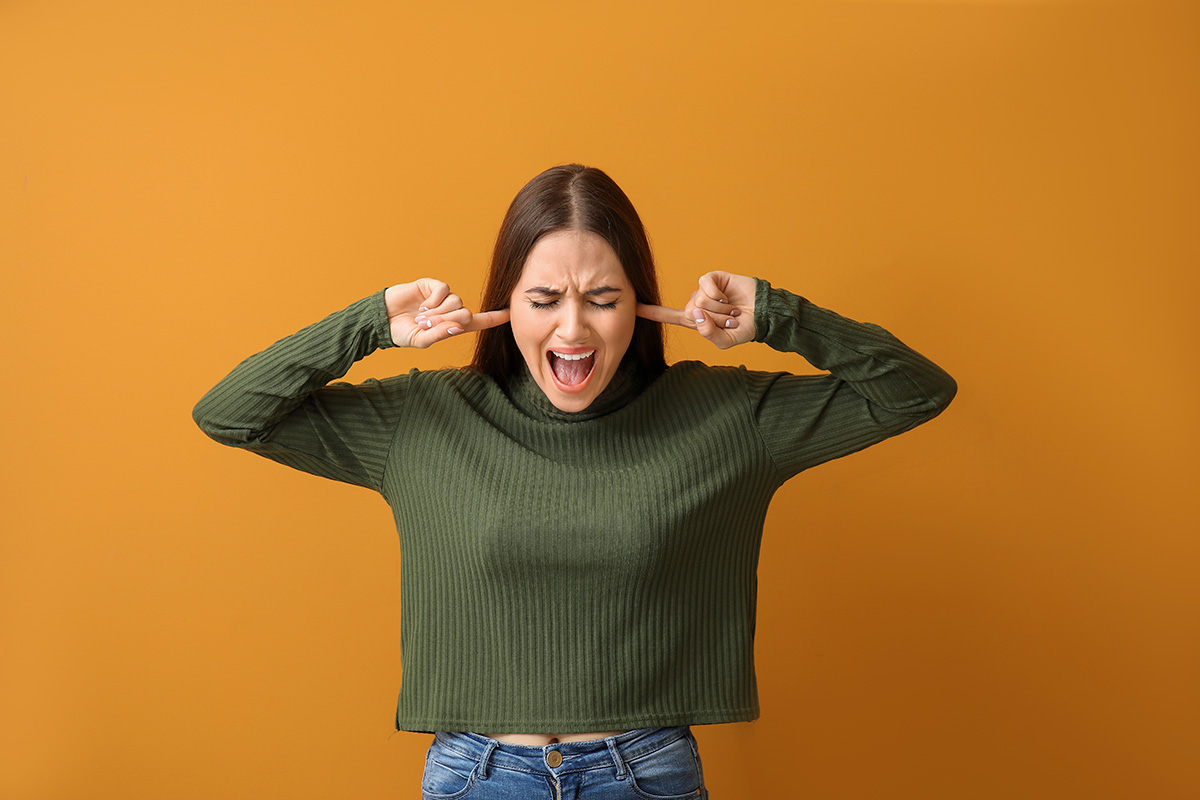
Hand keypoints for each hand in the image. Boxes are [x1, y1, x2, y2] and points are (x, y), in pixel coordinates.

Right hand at [384, 278, 509, 347]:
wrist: (381, 319)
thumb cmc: (401, 333)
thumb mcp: (421, 340)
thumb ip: (440, 335)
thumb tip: (458, 327)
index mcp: (451, 326)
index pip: (478, 322)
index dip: (493, 318)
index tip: (509, 313)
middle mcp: (449, 311)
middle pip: (465, 313)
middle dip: (447, 321)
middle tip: (427, 324)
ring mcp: (441, 297)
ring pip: (456, 302)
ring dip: (438, 312)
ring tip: (421, 316)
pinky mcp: (431, 286)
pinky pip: (444, 290)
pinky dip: (434, 299)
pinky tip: (422, 304)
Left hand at [637, 271, 756, 349]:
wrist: (763, 314)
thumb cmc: (745, 328)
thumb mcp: (726, 341)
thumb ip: (709, 334)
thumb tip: (696, 313)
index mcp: (695, 320)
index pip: (669, 316)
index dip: (652, 312)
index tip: (634, 307)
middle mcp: (696, 304)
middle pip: (691, 311)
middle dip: (714, 318)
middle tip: (729, 319)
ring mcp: (704, 290)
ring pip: (699, 299)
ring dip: (719, 308)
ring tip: (732, 310)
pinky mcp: (713, 278)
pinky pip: (705, 284)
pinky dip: (717, 293)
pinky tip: (727, 296)